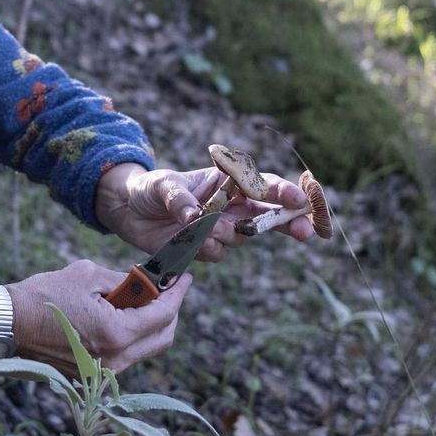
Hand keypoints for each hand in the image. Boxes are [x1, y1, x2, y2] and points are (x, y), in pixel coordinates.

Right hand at [8, 259, 189, 374]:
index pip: (163, 315)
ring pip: (145, 350)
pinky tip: (124, 315)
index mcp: (116, 334)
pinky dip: (132, 336)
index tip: (185, 278)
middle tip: (169, 289)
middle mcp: (114, 360)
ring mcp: (102, 372)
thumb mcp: (89, 275)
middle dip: (171, 312)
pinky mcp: (90, 375)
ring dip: (152, 325)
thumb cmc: (44, 294)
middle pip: (162, 339)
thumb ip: (126, 280)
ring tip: (145, 299)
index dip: (178, 294)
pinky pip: (125, 356)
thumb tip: (149, 282)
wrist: (8, 323)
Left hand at [95, 163, 316, 261]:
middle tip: (305, 231)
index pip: (263, 186)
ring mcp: (221, 228)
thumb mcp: (163, 185)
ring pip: (241, 237)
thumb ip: (180, 198)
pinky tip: (189, 240)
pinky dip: (205, 248)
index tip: (298, 201)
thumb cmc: (151, 188)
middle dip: (290, 222)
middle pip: (270, 215)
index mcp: (228, 182)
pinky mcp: (206, 248)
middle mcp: (231, 205)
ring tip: (201, 227)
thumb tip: (193, 215)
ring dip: (227, 234)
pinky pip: (217, 253)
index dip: (284, 193)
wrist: (130, 211)